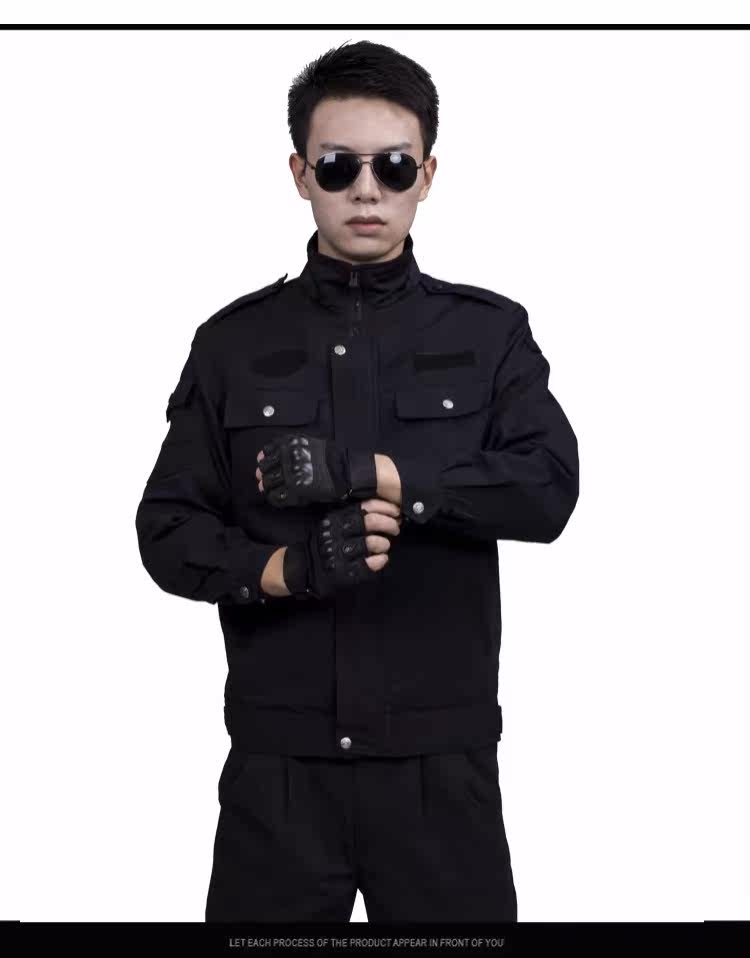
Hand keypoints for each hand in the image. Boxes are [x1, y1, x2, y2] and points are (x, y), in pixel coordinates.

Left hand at [256, 434, 375, 506]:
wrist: (344, 472)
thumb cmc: (330, 457)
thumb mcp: (308, 443)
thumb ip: (290, 446)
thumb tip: (269, 454)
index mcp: (290, 445)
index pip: (267, 452)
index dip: (265, 460)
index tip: (265, 463)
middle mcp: (288, 459)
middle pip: (265, 469)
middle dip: (264, 474)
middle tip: (264, 478)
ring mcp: (290, 476)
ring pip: (268, 483)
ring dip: (268, 487)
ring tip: (270, 488)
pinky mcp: (294, 492)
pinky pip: (276, 497)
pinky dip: (275, 498)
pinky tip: (278, 497)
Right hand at [282, 498, 400, 598]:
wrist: (304, 567)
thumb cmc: (325, 542)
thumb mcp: (334, 522)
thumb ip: (353, 515)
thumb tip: (386, 510)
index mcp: (337, 518)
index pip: (365, 507)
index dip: (385, 507)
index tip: (396, 511)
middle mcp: (338, 533)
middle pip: (370, 522)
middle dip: (389, 524)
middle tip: (395, 528)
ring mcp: (340, 552)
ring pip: (371, 543)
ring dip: (384, 543)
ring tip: (385, 545)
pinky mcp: (343, 571)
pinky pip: (367, 565)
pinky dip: (379, 561)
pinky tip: (381, 559)